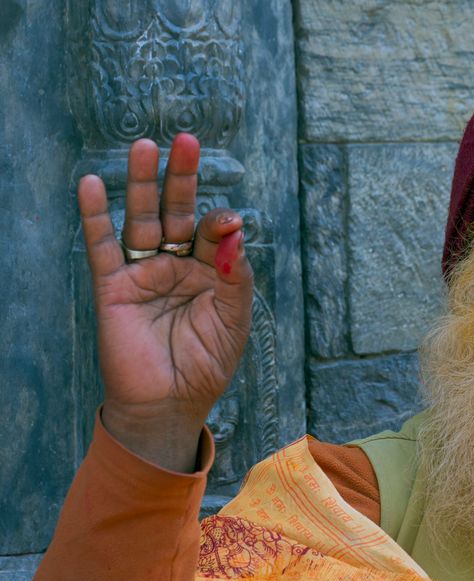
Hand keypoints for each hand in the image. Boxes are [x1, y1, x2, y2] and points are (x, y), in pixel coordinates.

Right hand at [79, 133, 252, 471]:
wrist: (171, 404)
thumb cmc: (208, 363)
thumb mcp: (233, 318)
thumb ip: (235, 275)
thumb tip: (235, 228)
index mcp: (211, 271)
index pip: (214, 234)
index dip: (219, 224)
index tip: (226, 221)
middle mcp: (177, 265)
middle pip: (178, 212)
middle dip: (182, 178)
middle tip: (187, 140)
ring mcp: (144, 273)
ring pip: (142, 220)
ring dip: (143, 184)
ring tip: (145, 146)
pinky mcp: (114, 287)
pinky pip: (103, 247)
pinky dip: (97, 216)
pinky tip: (95, 184)